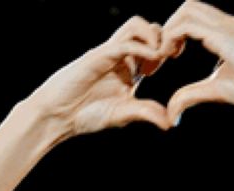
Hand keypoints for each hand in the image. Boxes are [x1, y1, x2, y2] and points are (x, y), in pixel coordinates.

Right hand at [31, 16, 170, 136]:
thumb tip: (170, 122)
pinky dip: (141, 47)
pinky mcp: (99, 55)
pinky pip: (124, 42)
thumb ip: (145, 113)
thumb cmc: (86, 115)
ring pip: (136, 26)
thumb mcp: (123, 115)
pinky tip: (149, 60)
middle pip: (149, 28)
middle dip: (165, 36)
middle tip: (171, 53)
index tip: (176, 56)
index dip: (168, 46)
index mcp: (131, 70)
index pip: (155, 45)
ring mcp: (110, 54)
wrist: (58, 115)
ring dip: (153, 35)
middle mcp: (122, 58)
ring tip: (159, 54)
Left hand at [158, 2, 233, 122]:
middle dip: (170, 26)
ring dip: (170, 30)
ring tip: (166, 54)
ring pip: (187, 10)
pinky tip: (171, 55)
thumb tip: (171, 113)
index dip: (176, 31)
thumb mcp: (215, 90)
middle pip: (188, 7)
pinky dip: (173, 36)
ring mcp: (225, 26)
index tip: (169, 55)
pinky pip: (189, 26)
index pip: (194, 16)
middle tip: (164, 53)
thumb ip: (191, 95)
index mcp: (225, 31)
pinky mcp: (223, 36)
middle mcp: (225, 23)